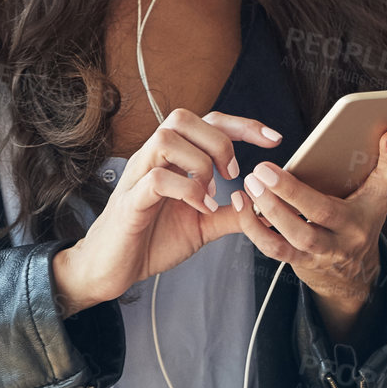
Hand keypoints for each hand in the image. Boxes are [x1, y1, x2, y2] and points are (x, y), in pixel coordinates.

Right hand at [50, 109, 281, 316]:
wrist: (112, 270)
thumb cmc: (151, 240)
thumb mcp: (202, 225)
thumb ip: (230, 213)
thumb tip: (263, 207)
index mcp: (172, 159)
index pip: (207, 121)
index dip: (242, 124)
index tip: (275, 139)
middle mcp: (153, 159)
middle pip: (183, 117)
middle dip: (219, 139)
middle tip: (233, 172)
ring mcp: (138, 177)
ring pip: (166, 137)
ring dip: (199, 162)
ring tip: (212, 192)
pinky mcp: (130, 202)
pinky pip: (156, 179)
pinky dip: (187, 190)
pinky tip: (201, 209)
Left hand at [230, 128, 386, 317]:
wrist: (353, 276)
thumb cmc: (361, 223)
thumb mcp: (377, 197)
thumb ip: (384, 167)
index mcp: (365, 211)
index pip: (382, 183)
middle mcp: (345, 234)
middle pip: (319, 213)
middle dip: (289, 192)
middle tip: (262, 170)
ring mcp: (320, 252)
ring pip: (292, 236)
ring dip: (266, 211)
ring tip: (250, 185)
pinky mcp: (299, 262)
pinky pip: (274, 248)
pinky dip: (254, 228)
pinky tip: (243, 205)